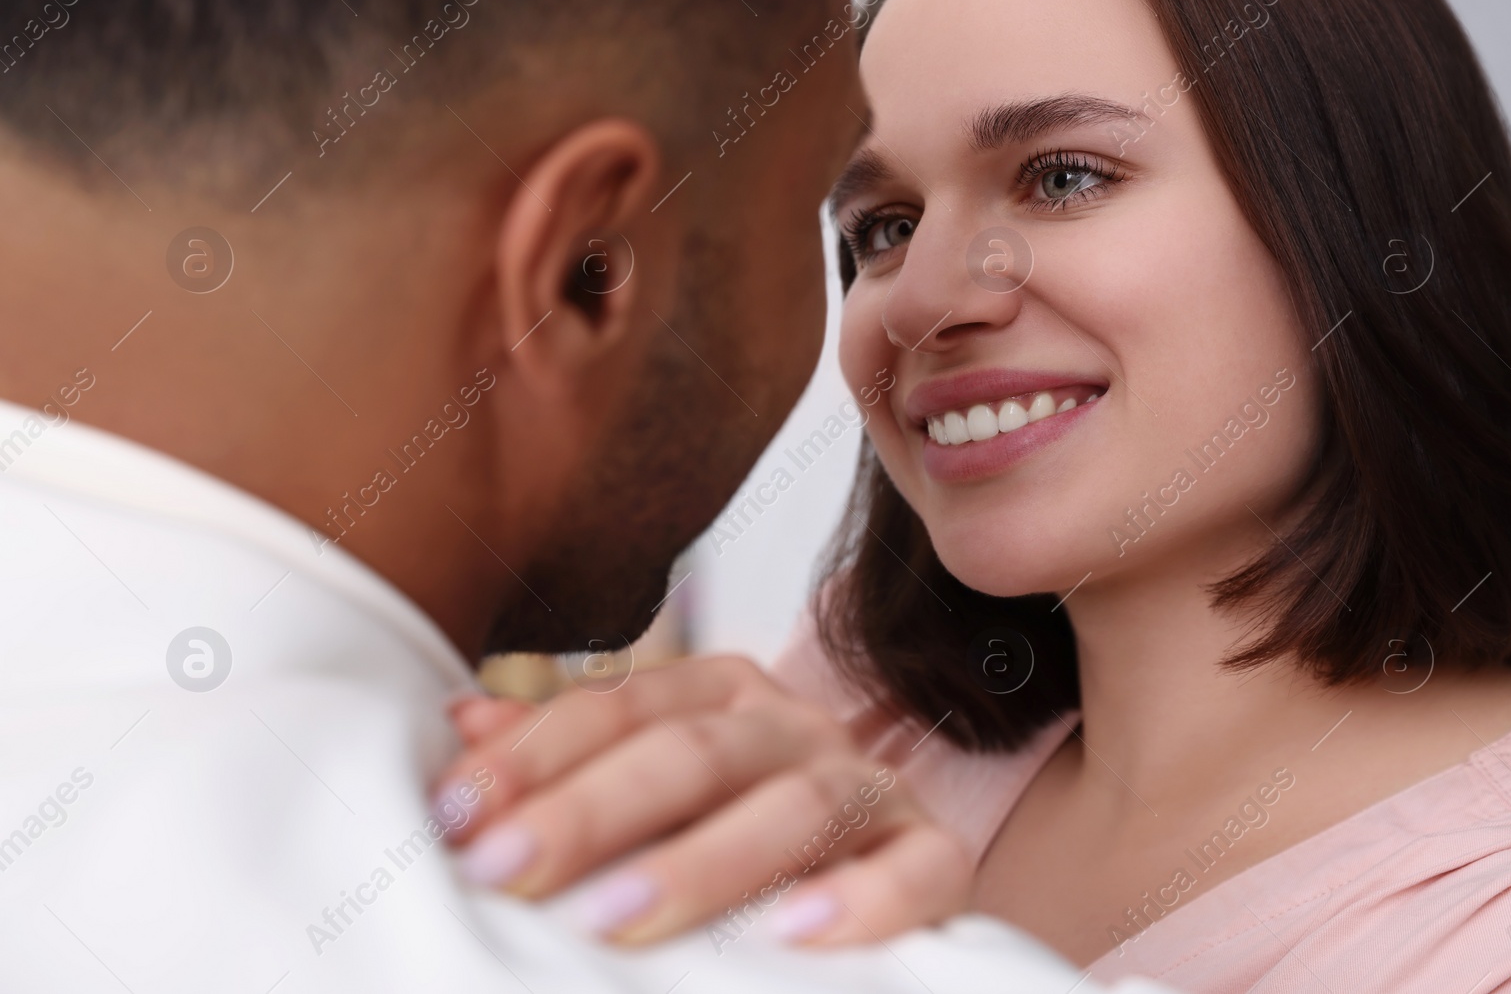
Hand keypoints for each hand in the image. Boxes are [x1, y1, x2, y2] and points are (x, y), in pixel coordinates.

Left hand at [434, 655, 971, 946]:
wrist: (864, 865)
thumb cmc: (725, 828)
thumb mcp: (643, 786)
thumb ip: (563, 757)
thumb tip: (460, 724)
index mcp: (722, 695)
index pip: (622, 707)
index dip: (535, 756)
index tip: (453, 816)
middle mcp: (795, 726)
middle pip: (695, 753)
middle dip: (592, 811)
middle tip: (506, 868)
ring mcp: (870, 787)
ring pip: (796, 807)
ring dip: (702, 865)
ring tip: (616, 918)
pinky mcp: (935, 855)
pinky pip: (918, 870)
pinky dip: (865, 902)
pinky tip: (796, 938)